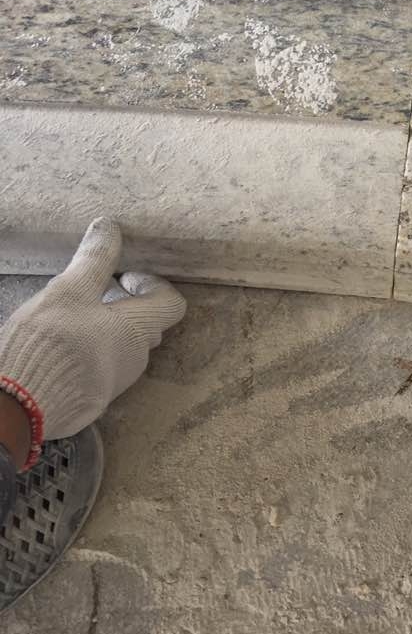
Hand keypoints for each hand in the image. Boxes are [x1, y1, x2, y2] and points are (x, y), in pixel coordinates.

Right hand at [0, 218, 185, 457]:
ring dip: (109, 328)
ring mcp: (114, 385)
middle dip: (127, 304)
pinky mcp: (92, 401)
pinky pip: (103, 369)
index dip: (152, 284)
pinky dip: (93, 350)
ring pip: (125, 348)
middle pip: (147, 325)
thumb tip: (110, 227)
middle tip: (96, 291)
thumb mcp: (69, 290)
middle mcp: (134, 361)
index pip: (172, 304)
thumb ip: (94, 259)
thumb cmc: (49, 342)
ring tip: (75, 317)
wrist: (18, 406)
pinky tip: (65, 345)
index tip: (123, 276)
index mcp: (137, 331)